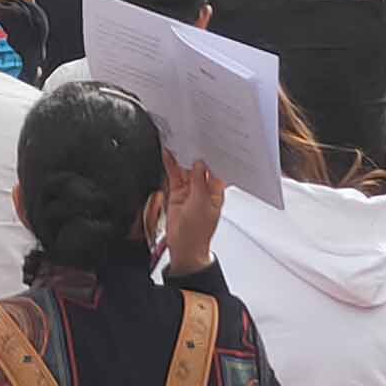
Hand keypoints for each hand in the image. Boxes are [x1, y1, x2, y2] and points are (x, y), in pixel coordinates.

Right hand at [157, 150, 227, 267]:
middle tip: (191, 138)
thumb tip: (199, 164)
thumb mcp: (201, 202)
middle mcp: (204, 189)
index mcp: (216, 191)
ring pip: (186, 170)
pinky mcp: (177, 193)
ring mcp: (190, 191)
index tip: (207, 143)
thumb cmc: (198, 231)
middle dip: (195, 155)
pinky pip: (174, 175)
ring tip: (178, 142)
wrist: (183, 247)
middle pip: (199, 167)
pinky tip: (168, 155)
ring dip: (182, 158)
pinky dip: (170, 165)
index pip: (215, 169)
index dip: (211, 157)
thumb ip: (199, 181)